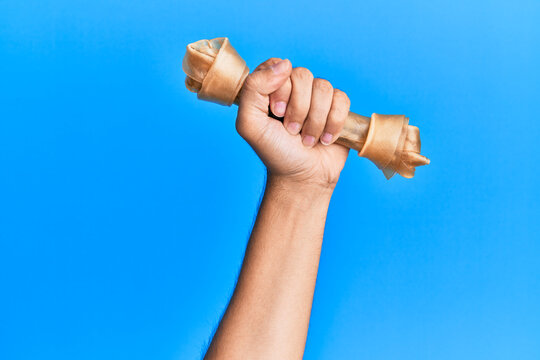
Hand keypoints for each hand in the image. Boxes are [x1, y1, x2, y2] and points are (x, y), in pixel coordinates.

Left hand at [236, 58, 350, 189]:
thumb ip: (253, 89)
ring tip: (307, 139)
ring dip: (315, 120)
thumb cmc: (274, 151)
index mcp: (270, 87)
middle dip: (298, 108)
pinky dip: (334, 122)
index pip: (278, 66)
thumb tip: (284, 64)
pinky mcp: (337, 108)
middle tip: (291, 131)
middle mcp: (293, 89)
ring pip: (324, 87)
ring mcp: (316, 97)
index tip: (275, 113)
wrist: (302, 177)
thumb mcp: (250, 124)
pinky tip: (325, 139)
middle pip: (303, 75)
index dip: (280, 89)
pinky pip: (342, 99)